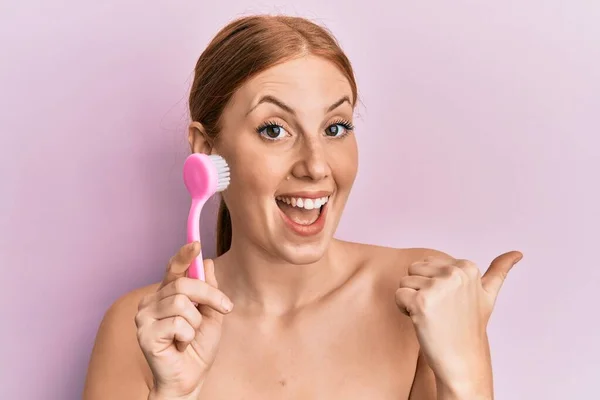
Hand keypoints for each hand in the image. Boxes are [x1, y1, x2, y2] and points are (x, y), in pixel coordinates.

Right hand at [135, 242, 232, 398]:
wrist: (190, 378)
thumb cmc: (198, 347)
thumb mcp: (212, 314)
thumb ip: (209, 290)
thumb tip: (208, 262)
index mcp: (166, 294)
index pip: (173, 269)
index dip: (184, 255)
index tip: (196, 244)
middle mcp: (151, 302)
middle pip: (183, 283)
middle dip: (209, 295)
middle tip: (224, 309)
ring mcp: (144, 317)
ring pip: (180, 302)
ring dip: (196, 321)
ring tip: (190, 336)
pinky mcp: (144, 334)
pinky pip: (177, 323)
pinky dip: (187, 335)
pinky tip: (180, 345)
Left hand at [395, 251, 522, 394]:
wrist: (462, 361)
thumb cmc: (469, 328)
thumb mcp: (488, 295)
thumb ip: (499, 271)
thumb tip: (518, 252)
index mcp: (467, 267)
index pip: (428, 263)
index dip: (433, 284)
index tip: (450, 302)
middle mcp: (454, 273)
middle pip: (414, 269)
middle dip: (420, 289)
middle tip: (439, 310)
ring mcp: (438, 287)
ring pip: (404, 282)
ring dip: (411, 300)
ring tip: (432, 316)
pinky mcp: (421, 302)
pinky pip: (398, 295)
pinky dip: (403, 309)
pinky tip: (421, 321)